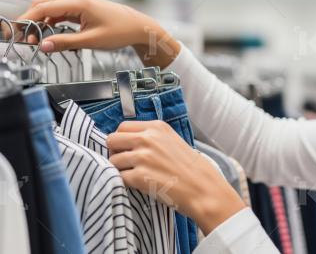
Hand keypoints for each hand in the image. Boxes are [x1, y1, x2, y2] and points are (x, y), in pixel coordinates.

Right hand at [16, 0, 180, 67]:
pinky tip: (48, 35)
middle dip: (30, 20)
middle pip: (43, 5)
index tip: (15, 32)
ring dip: (40, 22)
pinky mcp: (81, 8)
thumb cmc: (120, 32)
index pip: (43, 8)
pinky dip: (51, 22)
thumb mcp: (91, 41)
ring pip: (50, 8)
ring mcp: (78, 2)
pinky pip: (60, 13)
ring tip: (34, 40)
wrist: (138, 27)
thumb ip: (65, 42)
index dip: (26, 20)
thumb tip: (43, 46)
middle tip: (21, 38)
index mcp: (77, 2)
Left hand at [107, 121, 246, 233]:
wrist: (203, 189)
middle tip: (125, 162)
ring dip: (120, 169)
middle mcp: (148, 138)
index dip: (121, 139)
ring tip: (136, 176)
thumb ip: (152, 137)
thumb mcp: (173, 141)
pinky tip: (139, 185)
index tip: (126, 148)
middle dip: (115, 152)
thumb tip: (128, 141)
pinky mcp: (140, 176)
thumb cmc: (191, 168)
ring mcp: (143, 157)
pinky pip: (119, 177)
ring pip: (113, 160)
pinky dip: (125, 183)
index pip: (122, 127)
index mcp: (157, 127)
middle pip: (112, 140)